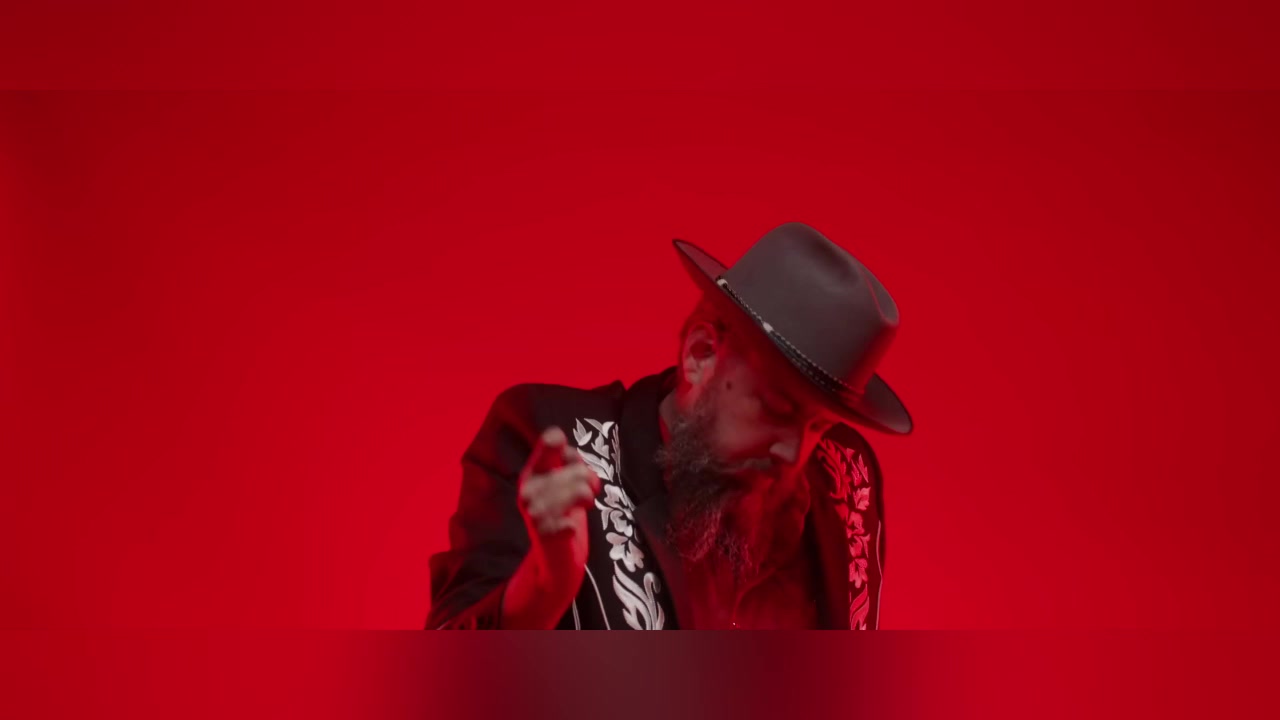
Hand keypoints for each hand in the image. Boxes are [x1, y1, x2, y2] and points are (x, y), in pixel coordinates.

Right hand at [502, 426, 600, 627]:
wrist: (556, 558)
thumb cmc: (563, 513)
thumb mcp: (564, 482)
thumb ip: (570, 462)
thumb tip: (572, 453)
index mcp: (531, 472)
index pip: (551, 441)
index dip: (572, 448)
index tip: (575, 462)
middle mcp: (528, 489)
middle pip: (578, 469)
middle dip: (589, 481)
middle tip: (588, 493)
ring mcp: (534, 512)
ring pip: (580, 490)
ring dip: (588, 499)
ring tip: (582, 508)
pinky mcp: (544, 534)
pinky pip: (571, 520)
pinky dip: (572, 525)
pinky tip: (568, 529)